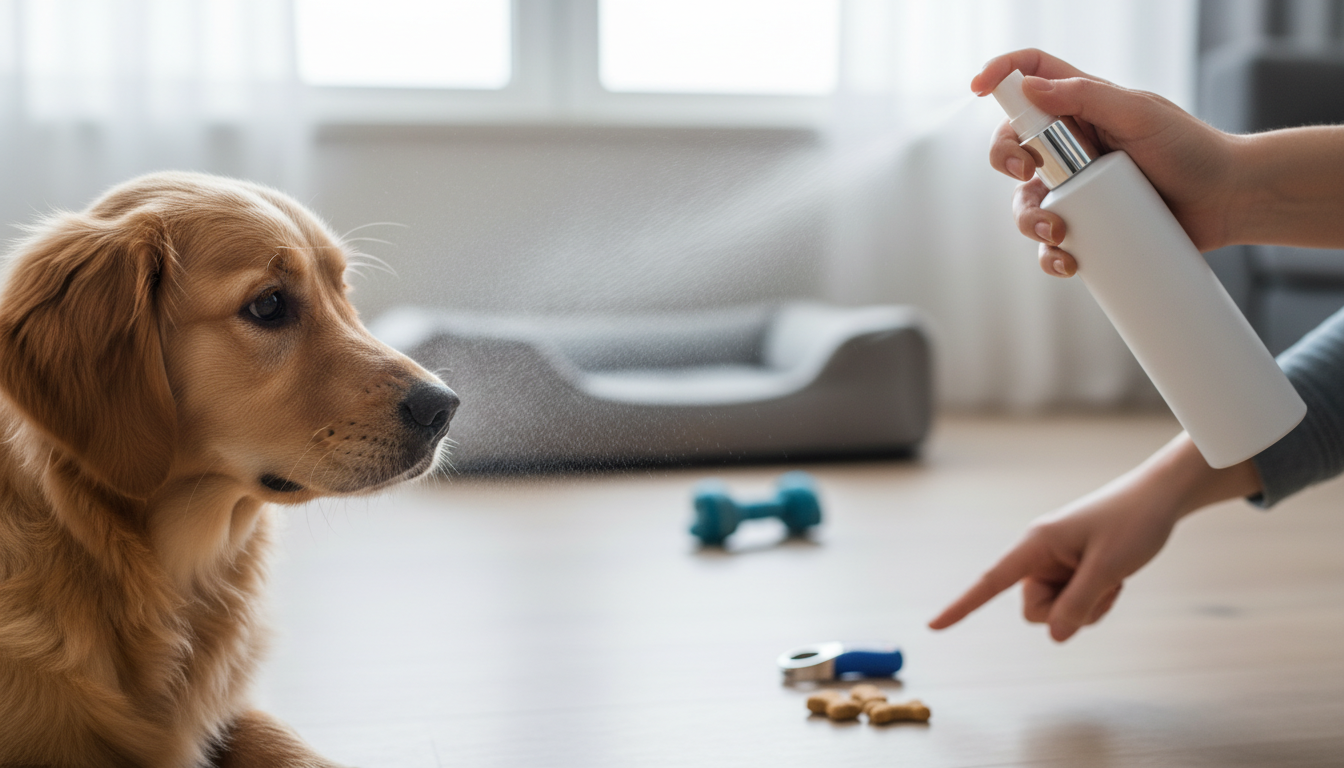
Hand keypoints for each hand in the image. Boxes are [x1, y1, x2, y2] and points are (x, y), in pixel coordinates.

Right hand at [929, 433, 1261, 641]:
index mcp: (1037, 544)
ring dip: (1087, 606)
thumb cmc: (1134, 523)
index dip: (962, 606)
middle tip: (1103, 585)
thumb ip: (1078, 605)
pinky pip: (1074, 604)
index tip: (933, 627)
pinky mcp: (1072, 569)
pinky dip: (1096, 600)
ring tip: (1114, 577)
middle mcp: (1040, 554)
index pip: (990, 581)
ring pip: (1057, 610)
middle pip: (1035, 608)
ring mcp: (1057, 563)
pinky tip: (1116, 578)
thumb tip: (1053, 636)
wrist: (1161, 498)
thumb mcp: (1109, 569)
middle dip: (1067, 611)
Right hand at [971, 49, 1238, 278]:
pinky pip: (1050, 244)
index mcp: (1082, 107)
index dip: (1002, 75)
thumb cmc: (1192, 149)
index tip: (978, 87)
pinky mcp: (1088, 226)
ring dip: (1026, 220)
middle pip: (1013, 144)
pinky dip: (1050, 256)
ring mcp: (1077, 188)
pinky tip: (1067, 261)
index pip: (1032, 77)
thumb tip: (1029, 89)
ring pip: (1024, 203)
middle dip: (1005, 160)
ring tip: (1057, 231)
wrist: (1230, 201)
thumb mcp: (1140, 114)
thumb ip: (1087, 96)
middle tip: (1027, 174)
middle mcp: (1071, 146)